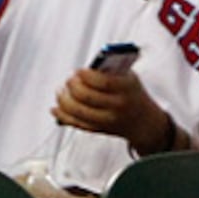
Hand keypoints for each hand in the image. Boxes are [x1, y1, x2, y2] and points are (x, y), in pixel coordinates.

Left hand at [52, 66, 171, 154]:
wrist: (142, 121)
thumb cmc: (132, 92)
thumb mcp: (128, 76)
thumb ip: (110, 70)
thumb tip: (87, 68)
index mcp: (126, 88)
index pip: (103, 82)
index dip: (86, 76)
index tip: (78, 70)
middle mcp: (117, 106)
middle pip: (87, 98)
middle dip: (72, 87)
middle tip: (68, 80)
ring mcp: (107, 120)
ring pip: (78, 112)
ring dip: (64, 100)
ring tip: (61, 91)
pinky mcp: (98, 129)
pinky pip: (76, 124)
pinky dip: (62, 116)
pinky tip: (56, 108)